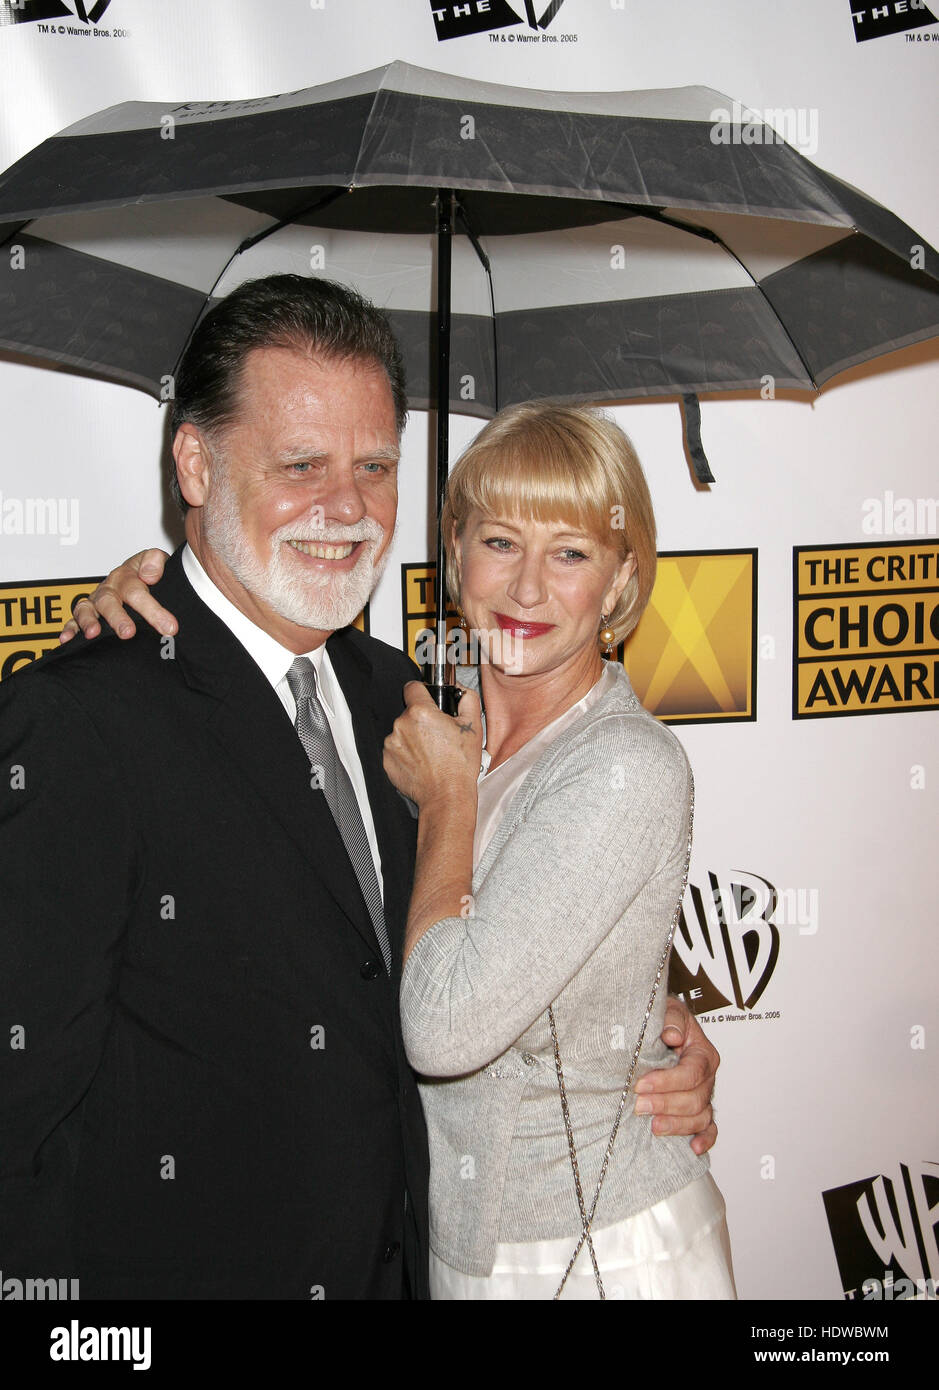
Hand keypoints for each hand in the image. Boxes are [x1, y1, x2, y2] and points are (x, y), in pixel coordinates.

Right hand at [59, 549, 175, 642]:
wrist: (139, 575)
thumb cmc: (148, 572)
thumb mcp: (156, 559)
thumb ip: (155, 561)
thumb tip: (150, 575)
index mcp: (126, 576)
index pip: (137, 592)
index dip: (153, 610)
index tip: (169, 627)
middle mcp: (108, 589)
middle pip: (109, 602)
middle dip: (117, 618)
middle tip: (128, 633)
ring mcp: (95, 601)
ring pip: (86, 609)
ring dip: (88, 621)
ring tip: (92, 633)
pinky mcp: (86, 614)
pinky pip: (72, 620)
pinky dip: (69, 629)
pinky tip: (67, 639)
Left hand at [383, 682, 481, 809]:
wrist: (446, 796)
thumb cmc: (459, 766)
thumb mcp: (474, 726)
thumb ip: (467, 699)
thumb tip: (461, 691)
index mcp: (420, 712)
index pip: (413, 687)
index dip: (423, 692)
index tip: (428, 699)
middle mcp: (401, 725)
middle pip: (409, 712)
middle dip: (422, 720)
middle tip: (439, 735)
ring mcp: (391, 743)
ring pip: (402, 731)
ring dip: (413, 737)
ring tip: (431, 752)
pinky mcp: (387, 760)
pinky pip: (396, 749)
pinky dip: (406, 753)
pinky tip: (422, 762)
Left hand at [633, 996, 718, 1154]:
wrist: (660, 1029)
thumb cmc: (664, 1020)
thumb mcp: (667, 1010)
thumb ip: (672, 1019)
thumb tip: (673, 1036)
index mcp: (702, 1052)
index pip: (691, 1073)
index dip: (667, 1082)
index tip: (641, 1084)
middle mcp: (706, 1077)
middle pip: (695, 1098)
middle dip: (666, 1104)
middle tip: (639, 1105)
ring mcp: (703, 1095)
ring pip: (700, 1117)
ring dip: (678, 1125)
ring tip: (654, 1127)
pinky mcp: (698, 1111)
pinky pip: (709, 1129)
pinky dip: (705, 1139)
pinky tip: (693, 1148)